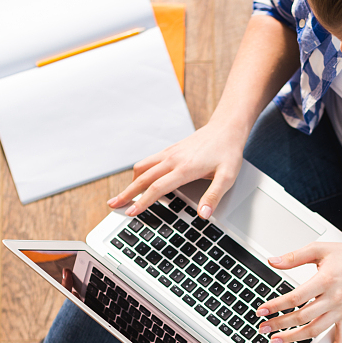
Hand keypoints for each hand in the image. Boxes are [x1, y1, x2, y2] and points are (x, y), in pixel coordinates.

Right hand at [107, 121, 245, 217]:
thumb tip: (204, 214)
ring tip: (124, 195)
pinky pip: (149, 161)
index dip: (142, 202)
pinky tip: (141, 181)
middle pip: (143, 178)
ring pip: (142, 167)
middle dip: (126, 193)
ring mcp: (170, 153)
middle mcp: (173, 159)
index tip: (130, 212)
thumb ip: (214, 196)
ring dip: (131, 182)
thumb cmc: (228, 152)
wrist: (226, 128)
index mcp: (185, 168)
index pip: (157, 188)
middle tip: (113, 205)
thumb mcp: (228, 177)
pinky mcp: (171, 150)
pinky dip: (140, 173)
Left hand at [256, 241, 341, 342]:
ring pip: (316, 331)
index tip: (262, 310)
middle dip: (280, 324)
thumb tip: (273, 261)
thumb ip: (294, 256)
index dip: (276, 306)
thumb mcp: (320, 249)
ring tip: (277, 340)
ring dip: (295, 339)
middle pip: (303, 317)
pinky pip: (341, 341)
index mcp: (326, 280)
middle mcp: (335, 299)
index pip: (296, 298)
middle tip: (263, 327)